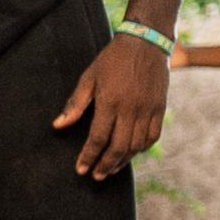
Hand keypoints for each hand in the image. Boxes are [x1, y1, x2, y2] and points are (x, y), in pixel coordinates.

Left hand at [55, 35, 171, 179]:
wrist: (146, 43)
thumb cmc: (112, 60)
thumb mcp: (88, 78)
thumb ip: (75, 104)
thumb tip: (57, 125)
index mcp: (110, 102)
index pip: (98, 138)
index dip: (88, 156)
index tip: (80, 169)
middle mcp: (131, 109)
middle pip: (119, 146)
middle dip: (106, 164)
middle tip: (96, 175)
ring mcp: (149, 109)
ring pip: (137, 144)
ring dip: (124, 160)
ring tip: (110, 168)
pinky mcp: (161, 108)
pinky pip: (153, 135)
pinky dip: (142, 148)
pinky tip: (131, 153)